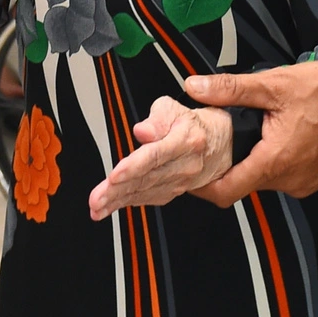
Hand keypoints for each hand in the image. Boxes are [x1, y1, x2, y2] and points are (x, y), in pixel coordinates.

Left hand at [88, 97, 232, 218]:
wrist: (221, 142)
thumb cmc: (193, 123)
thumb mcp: (175, 108)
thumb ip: (157, 118)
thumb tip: (142, 131)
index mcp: (186, 140)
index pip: (156, 155)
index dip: (133, 167)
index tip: (114, 176)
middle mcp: (186, 164)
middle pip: (148, 178)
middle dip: (118, 191)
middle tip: (96, 200)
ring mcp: (182, 180)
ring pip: (147, 192)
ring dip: (119, 202)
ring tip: (98, 208)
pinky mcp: (176, 190)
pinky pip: (151, 198)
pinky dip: (130, 203)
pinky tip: (113, 206)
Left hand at [183, 55, 317, 206]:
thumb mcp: (275, 83)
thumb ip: (231, 89)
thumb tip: (192, 86)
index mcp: (275, 162)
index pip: (225, 191)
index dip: (200, 184)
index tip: (184, 168)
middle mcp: (289, 181)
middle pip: (242, 181)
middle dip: (224, 161)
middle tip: (209, 134)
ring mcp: (304, 182)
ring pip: (262, 176)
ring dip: (248, 157)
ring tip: (239, 128)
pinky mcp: (314, 176)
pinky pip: (281, 173)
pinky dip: (269, 157)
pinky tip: (269, 132)